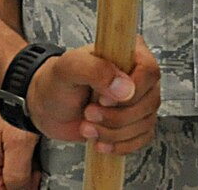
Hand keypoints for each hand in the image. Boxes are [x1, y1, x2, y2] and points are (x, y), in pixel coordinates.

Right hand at [0, 101, 43, 189]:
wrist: (8, 75)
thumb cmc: (12, 103)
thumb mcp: (20, 144)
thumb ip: (18, 175)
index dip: (23, 189)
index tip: (36, 177)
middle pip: (1, 184)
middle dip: (20, 177)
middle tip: (35, 160)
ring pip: (3, 171)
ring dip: (18, 166)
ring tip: (31, 147)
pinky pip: (2, 156)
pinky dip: (15, 153)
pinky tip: (25, 140)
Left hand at [27, 38, 160, 155]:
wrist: (47, 107)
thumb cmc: (57, 81)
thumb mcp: (69, 68)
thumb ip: (95, 70)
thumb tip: (126, 89)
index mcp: (128, 52)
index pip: (149, 72)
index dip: (130, 91)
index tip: (101, 98)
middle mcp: (138, 75)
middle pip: (150, 102)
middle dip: (116, 116)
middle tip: (88, 113)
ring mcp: (139, 100)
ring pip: (145, 123)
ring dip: (114, 133)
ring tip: (87, 126)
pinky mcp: (134, 122)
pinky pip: (142, 138)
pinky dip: (121, 145)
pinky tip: (99, 142)